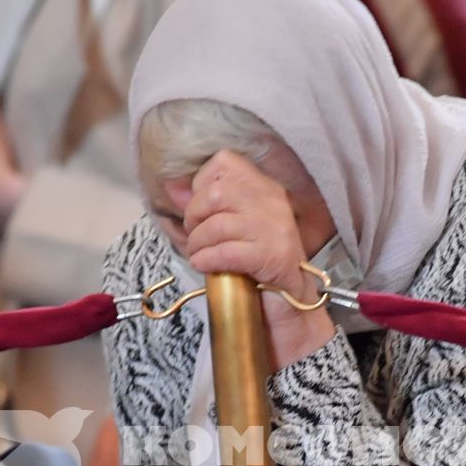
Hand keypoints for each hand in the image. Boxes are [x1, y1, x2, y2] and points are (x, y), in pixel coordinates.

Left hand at [180, 151, 335, 367]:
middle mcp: (272, 201)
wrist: (291, 304)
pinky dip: (207, 260)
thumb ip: (204, 207)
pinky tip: (205, 266)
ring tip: (199, 255)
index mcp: (263, 188)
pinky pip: (226, 252)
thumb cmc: (258, 264)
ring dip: (197, 244)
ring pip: (216, 225)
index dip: (201, 183)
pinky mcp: (272, 256)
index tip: (201, 209)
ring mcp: (275, 228)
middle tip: (195, 237)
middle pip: (215, 192)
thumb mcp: (233, 230)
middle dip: (194, 217)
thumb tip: (173, 187)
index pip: (225, 162)